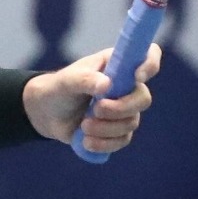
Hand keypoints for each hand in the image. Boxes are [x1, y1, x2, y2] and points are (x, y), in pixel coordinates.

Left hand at [24, 44, 161, 151]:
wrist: (47, 113)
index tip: (136, 77)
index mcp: (118, 64)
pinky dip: (105, 143)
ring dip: (106, 128)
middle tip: (95, 110)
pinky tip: (86, 141)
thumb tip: (107, 85)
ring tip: (83, 126)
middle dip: (120, 109)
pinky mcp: (118, 130)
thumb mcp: (67, 80)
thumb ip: (85, 79)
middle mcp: (127, 85)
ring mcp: (124, 109)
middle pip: (143, 98)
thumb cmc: (59, 88)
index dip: (150, 65)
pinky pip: (123, 140)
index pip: (149, 56)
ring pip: (131, 123)